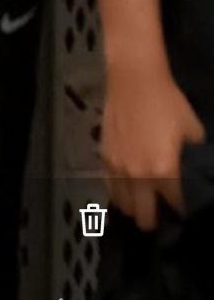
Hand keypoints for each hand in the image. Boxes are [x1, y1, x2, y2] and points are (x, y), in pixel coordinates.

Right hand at [102, 63, 205, 229]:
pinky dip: (117, 193)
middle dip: (153, 221)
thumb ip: (193, 153)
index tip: (183, 209)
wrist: (134, 79)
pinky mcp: (104, 157)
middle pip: (144, 217)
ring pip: (124, 206)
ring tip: (140, 204)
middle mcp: (140, 176)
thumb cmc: (167, 101)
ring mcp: (119, 168)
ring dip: (133, 208)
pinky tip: (124, 190)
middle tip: (158, 217)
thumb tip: (195, 163)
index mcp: (165, 171)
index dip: (181, 209)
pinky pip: (110, 187)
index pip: (175, 204)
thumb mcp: (192, 128)